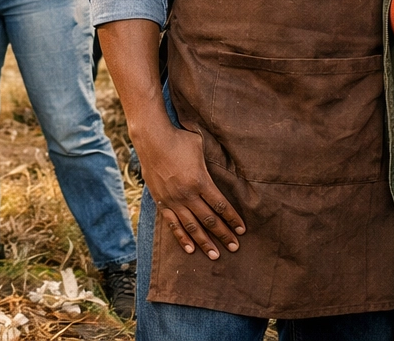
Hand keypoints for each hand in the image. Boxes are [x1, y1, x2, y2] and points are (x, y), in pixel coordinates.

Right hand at [134, 121, 246, 258]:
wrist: (151, 139)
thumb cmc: (179, 139)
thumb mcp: (201, 147)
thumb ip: (212, 160)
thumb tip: (226, 161)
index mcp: (201, 181)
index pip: (221, 205)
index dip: (233, 219)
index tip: (242, 230)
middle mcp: (187, 194)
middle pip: (210, 220)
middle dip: (224, 235)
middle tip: (235, 247)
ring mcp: (173, 200)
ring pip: (192, 227)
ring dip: (205, 242)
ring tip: (215, 255)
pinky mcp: (161, 201)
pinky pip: (173, 224)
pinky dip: (182, 238)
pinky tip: (190, 249)